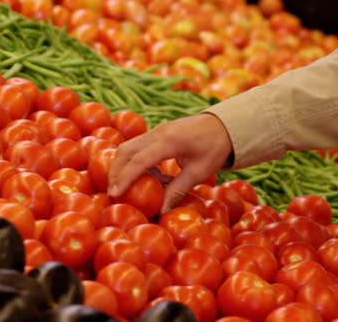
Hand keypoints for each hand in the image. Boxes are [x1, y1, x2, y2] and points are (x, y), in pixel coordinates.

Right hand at [108, 113, 232, 212]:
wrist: (224, 125)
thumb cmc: (215, 148)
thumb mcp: (199, 172)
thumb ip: (177, 190)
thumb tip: (160, 212)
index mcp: (170, 142)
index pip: (139, 160)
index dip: (125, 178)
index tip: (115, 194)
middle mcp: (158, 132)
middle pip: (126, 151)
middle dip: (116, 172)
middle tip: (113, 193)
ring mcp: (156, 130)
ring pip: (128, 146)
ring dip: (121, 166)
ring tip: (121, 187)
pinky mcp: (157, 132)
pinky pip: (137, 146)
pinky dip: (133, 161)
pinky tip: (142, 177)